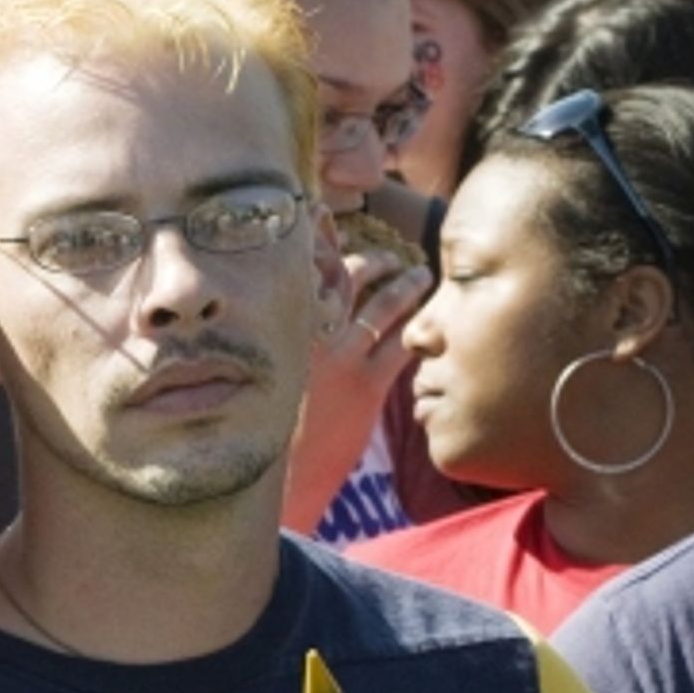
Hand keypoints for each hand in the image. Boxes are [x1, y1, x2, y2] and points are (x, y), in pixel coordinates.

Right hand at [284, 243, 431, 531]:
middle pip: (348, 275)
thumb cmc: (267, 427)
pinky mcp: (368, 386)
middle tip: (388, 255)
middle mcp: (310, 334)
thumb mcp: (265, 370)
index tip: (325, 216)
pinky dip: (418, 325)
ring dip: (405, 284)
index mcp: (281, 326)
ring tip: (420, 274)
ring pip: (382, 305)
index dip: (320, 237)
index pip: (304, 266)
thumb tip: (294, 309)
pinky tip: (428, 317)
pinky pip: (402, 344)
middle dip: (373, 258)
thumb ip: (282, 335)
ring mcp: (342, 358)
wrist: (282, 476)